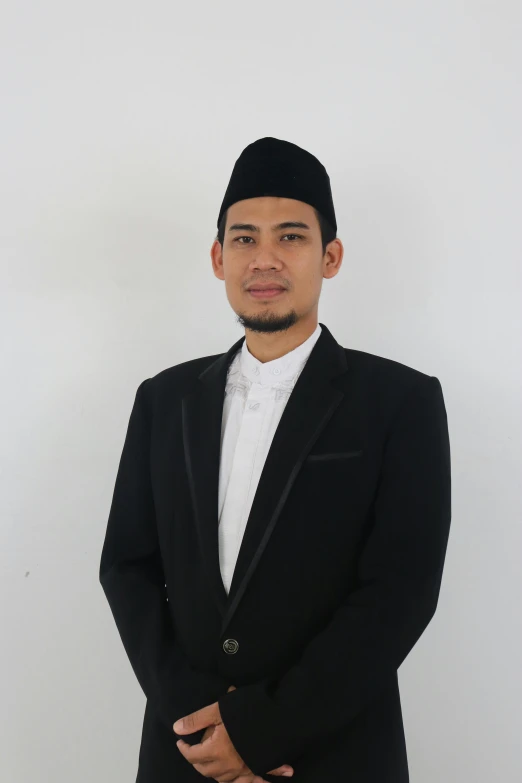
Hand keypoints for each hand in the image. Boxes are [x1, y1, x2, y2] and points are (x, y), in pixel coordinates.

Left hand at [172, 685, 293, 780]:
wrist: (276, 719)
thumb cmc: (243, 712)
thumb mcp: (217, 710)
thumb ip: (196, 720)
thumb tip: (176, 729)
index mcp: (216, 751)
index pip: (193, 756)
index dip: (184, 749)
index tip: (180, 742)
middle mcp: (228, 765)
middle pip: (206, 770)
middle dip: (196, 762)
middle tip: (193, 752)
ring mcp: (243, 769)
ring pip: (223, 779)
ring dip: (214, 774)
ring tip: (210, 764)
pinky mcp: (256, 767)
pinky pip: (249, 780)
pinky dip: (246, 782)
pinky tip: (250, 780)